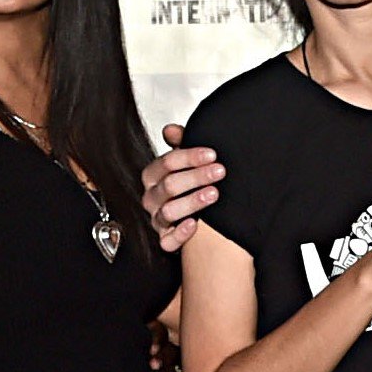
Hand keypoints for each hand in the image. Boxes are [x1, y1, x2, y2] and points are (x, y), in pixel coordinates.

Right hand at [144, 122, 224, 250]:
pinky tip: (194, 225)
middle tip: (220, 171)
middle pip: (169, 185)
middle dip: (196, 176)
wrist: (199, 217)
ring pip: (169, 211)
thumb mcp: (187, 163)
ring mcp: (157, 219)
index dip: (189, 157)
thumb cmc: (191, 184)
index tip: (213, 154)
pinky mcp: (165, 239)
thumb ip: (181, 145)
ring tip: (213, 194)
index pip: (166, 163)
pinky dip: (180, 234)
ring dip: (192, 201)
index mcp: (153, 176)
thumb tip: (170, 130)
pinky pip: (167, 241)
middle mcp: (151, 198)